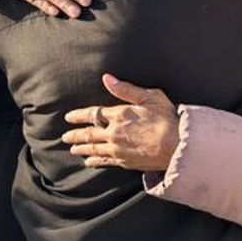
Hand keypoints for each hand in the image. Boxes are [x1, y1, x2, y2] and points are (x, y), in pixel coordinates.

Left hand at [61, 74, 179, 171]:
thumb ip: (126, 89)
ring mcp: (118, 148)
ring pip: (93, 149)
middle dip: (75, 135)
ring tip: (72, 149)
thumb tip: (107, 78)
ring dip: (81, 148)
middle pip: (88, 134)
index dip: (78, 116)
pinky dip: (94, 160)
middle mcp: (114, 132)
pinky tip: (89, 161)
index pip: (93, 114)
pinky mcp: (124, 161)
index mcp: (119, 114)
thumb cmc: (166, 119)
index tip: (68, 117)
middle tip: (65, 137)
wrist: (176, 146)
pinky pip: (104, 161)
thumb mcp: (149, 97)